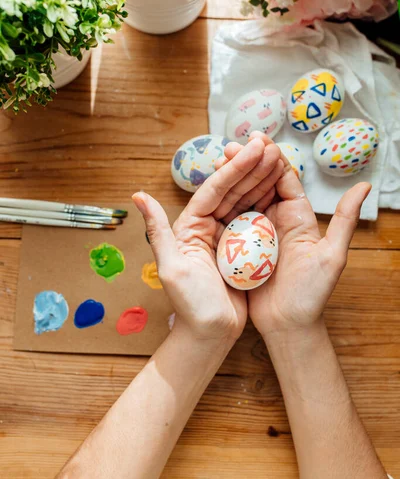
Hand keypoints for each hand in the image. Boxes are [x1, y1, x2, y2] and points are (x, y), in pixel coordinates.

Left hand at [132, 138, 282, 344]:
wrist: (211, 334)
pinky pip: (256, 218)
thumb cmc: (191, 305)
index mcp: (190, 226)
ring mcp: (227, 235)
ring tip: (278, 156)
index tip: (254, 148)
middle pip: (231, 190)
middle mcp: (207, 226)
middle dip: (250, 167)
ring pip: (245, 200)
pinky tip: (281, 185)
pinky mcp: (243, 247)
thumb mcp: (172, 267)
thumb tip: (138, 195)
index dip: (234, 168)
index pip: (214, 190)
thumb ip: (158, 230)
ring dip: (261, 179)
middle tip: (270, 144)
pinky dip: (268, 201)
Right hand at [218, 134, 370, 336]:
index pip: (284, 179)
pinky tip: (210, 192)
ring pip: (243, 198)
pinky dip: (222, 204)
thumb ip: (345, 221)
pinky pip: (231, 220)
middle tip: (228, 146)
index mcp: (298, 217)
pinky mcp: (241, 246)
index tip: (255, 140)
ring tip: (217, 161)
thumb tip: (365, 186)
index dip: (269, 159)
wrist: (288, 326)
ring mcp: (257, 232)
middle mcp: (277, 220)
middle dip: (245, 163)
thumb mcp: (332, 256)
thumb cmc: (312, 294)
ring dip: (231, 179)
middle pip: (259, 184)